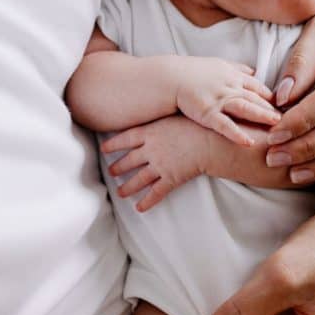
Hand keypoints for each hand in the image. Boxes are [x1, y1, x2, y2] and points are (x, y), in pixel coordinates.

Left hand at [101, 114, 243, 211]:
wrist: (210, 140)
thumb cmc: (198, 122)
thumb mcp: (176, 113)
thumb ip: (163, 116)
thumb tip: (158, 107)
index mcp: (151, 132)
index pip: (126, 138)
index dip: (113, 144)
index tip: (103, 148)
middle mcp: (151, 149)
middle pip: (130, 160)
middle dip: (118, 167)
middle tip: (110, 171)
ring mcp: (160, 165)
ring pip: (139, 179)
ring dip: (128, 187)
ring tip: (120, 193)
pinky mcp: (171, 178)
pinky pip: (156, 193)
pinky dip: (147, 201)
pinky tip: (139, 208)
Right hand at [175, 57, 279, 144]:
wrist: (168, 78)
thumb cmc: (191, 72)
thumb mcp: (217, 65)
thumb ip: (237, 69)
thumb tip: (254, 71)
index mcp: (233, 75)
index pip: (259, 87)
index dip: (273, 98)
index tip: (288, 108)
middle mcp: (228, 86)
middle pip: (256, 97)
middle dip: (274, 108)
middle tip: (292, 119)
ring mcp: (217, 99)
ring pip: (245, 107)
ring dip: (262, 115)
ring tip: (278, 124)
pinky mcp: (206, 112)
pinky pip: (224, 125)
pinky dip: (237, 133)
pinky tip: (249, 142)